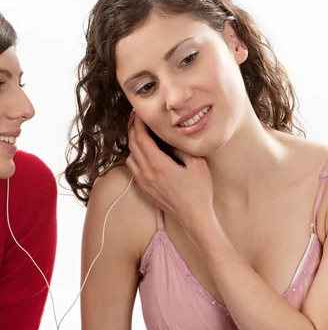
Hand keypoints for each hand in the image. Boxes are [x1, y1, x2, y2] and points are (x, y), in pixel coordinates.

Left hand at [125, 112, 216, 237]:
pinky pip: (134, 168)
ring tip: (141, 134)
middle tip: (136, 118)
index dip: (138, 122)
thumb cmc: (199, 191)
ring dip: (133, 143)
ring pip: (130, 157)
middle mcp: (146, 173)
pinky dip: (135, 156)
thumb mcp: (197, 164)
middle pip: (132, 145)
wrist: (194, 217)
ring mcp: (143, 182)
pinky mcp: (144, 189)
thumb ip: (182, 148)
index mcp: (158, 164)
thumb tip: (171, 139)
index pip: (141, 137)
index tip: (139, 112)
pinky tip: (144, 153)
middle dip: (132, 129)